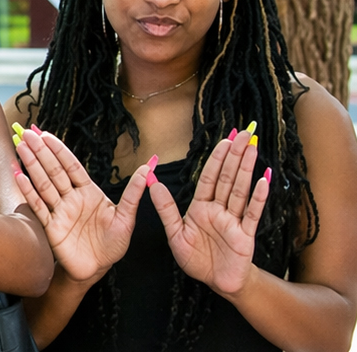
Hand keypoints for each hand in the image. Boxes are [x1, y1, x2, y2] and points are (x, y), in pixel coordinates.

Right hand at [14, 126, 148, 283]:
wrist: (97, 268)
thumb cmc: (112, 244)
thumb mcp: (126, 218)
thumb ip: (133, 194)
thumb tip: (146, 169)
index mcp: (89, 193)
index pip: (72, 167)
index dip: (60, 151)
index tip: (48, 135)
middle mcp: (71, 198)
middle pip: (54, 171)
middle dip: (41, 152)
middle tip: (28, 134)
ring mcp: (59, 211)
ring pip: (43, 184)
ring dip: (32, 165)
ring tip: (21, 148)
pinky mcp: (51, 227)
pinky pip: (38, 206)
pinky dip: (28, 191)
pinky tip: (19, 176)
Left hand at [150, 128, 269, 296]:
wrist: (216, 282)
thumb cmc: (196, 258)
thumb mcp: (175, 234)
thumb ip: (165, 208)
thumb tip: (152, 183)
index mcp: (200, 208)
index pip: (208, 178)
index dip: (216, 160)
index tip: (224, 141)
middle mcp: (219, 210)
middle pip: (228, 178)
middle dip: (235, 156)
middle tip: (244, 134)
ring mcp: (234, 221)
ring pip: (241, 190)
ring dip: (247, 169)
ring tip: (253, 148)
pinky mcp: (246, 234)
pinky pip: (253, 213)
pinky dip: (258, 197)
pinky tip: (264, 180)